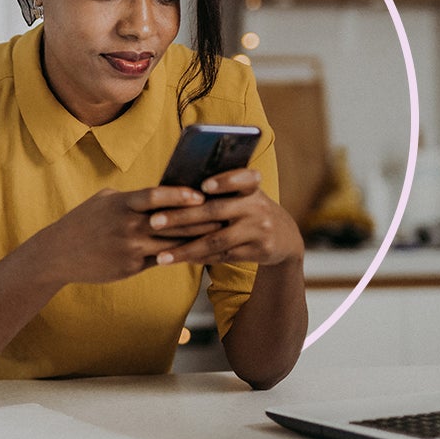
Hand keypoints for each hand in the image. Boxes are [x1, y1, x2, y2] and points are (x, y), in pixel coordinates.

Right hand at [30, 186, 209, 284]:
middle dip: (199, 219)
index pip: (154, 196)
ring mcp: (130, 248)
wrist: (59, 254)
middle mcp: (127, 226)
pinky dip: (180, 255)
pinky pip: (161, 260)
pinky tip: (197, 253)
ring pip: (171, 243)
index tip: (200, 195)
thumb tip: (159, 191)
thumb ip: (131, 197)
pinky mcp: (131, 267)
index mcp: (121, 204)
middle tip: (225, 214)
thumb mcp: (103, 200)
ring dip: (196, 239)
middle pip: (170, 222)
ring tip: (219, 235)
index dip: (179, 195)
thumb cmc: (83, 222)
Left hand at [148, 169, 302, 266]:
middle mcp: (257, 206)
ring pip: (216, 240)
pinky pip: (223, 256)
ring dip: (186, 249)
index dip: (225, 181)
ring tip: (161, 256)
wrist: (285, 237)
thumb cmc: (249, 208)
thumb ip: (220, 190)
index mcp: (252, 186)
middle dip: (182, 217)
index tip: (205, 186)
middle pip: (215, 211)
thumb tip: (174, 191)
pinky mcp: (258, 251)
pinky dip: (200, 258)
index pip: (243, 178)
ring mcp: (259, 230)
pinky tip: (180, 260)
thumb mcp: (244, 194)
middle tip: (154, 222)